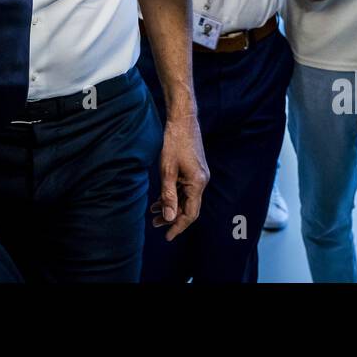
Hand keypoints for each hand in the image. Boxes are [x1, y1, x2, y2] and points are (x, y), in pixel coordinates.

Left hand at [152, 113, 208, 239]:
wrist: (182, 119)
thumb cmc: (174, 142)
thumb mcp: (167, 170)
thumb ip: (168, 195)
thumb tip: (169, 218)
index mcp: (198, 183)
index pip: (190, 213)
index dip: (178, 226)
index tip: (167, 236)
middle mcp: (201, 181)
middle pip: (189, 207)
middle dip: (172, 217)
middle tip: (155, 225)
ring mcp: (198, 175)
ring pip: (186, 198)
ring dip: (171, 206)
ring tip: (154, 213)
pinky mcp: (194, 169)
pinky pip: (185, 188)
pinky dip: (173, 195)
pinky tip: (160, 198)